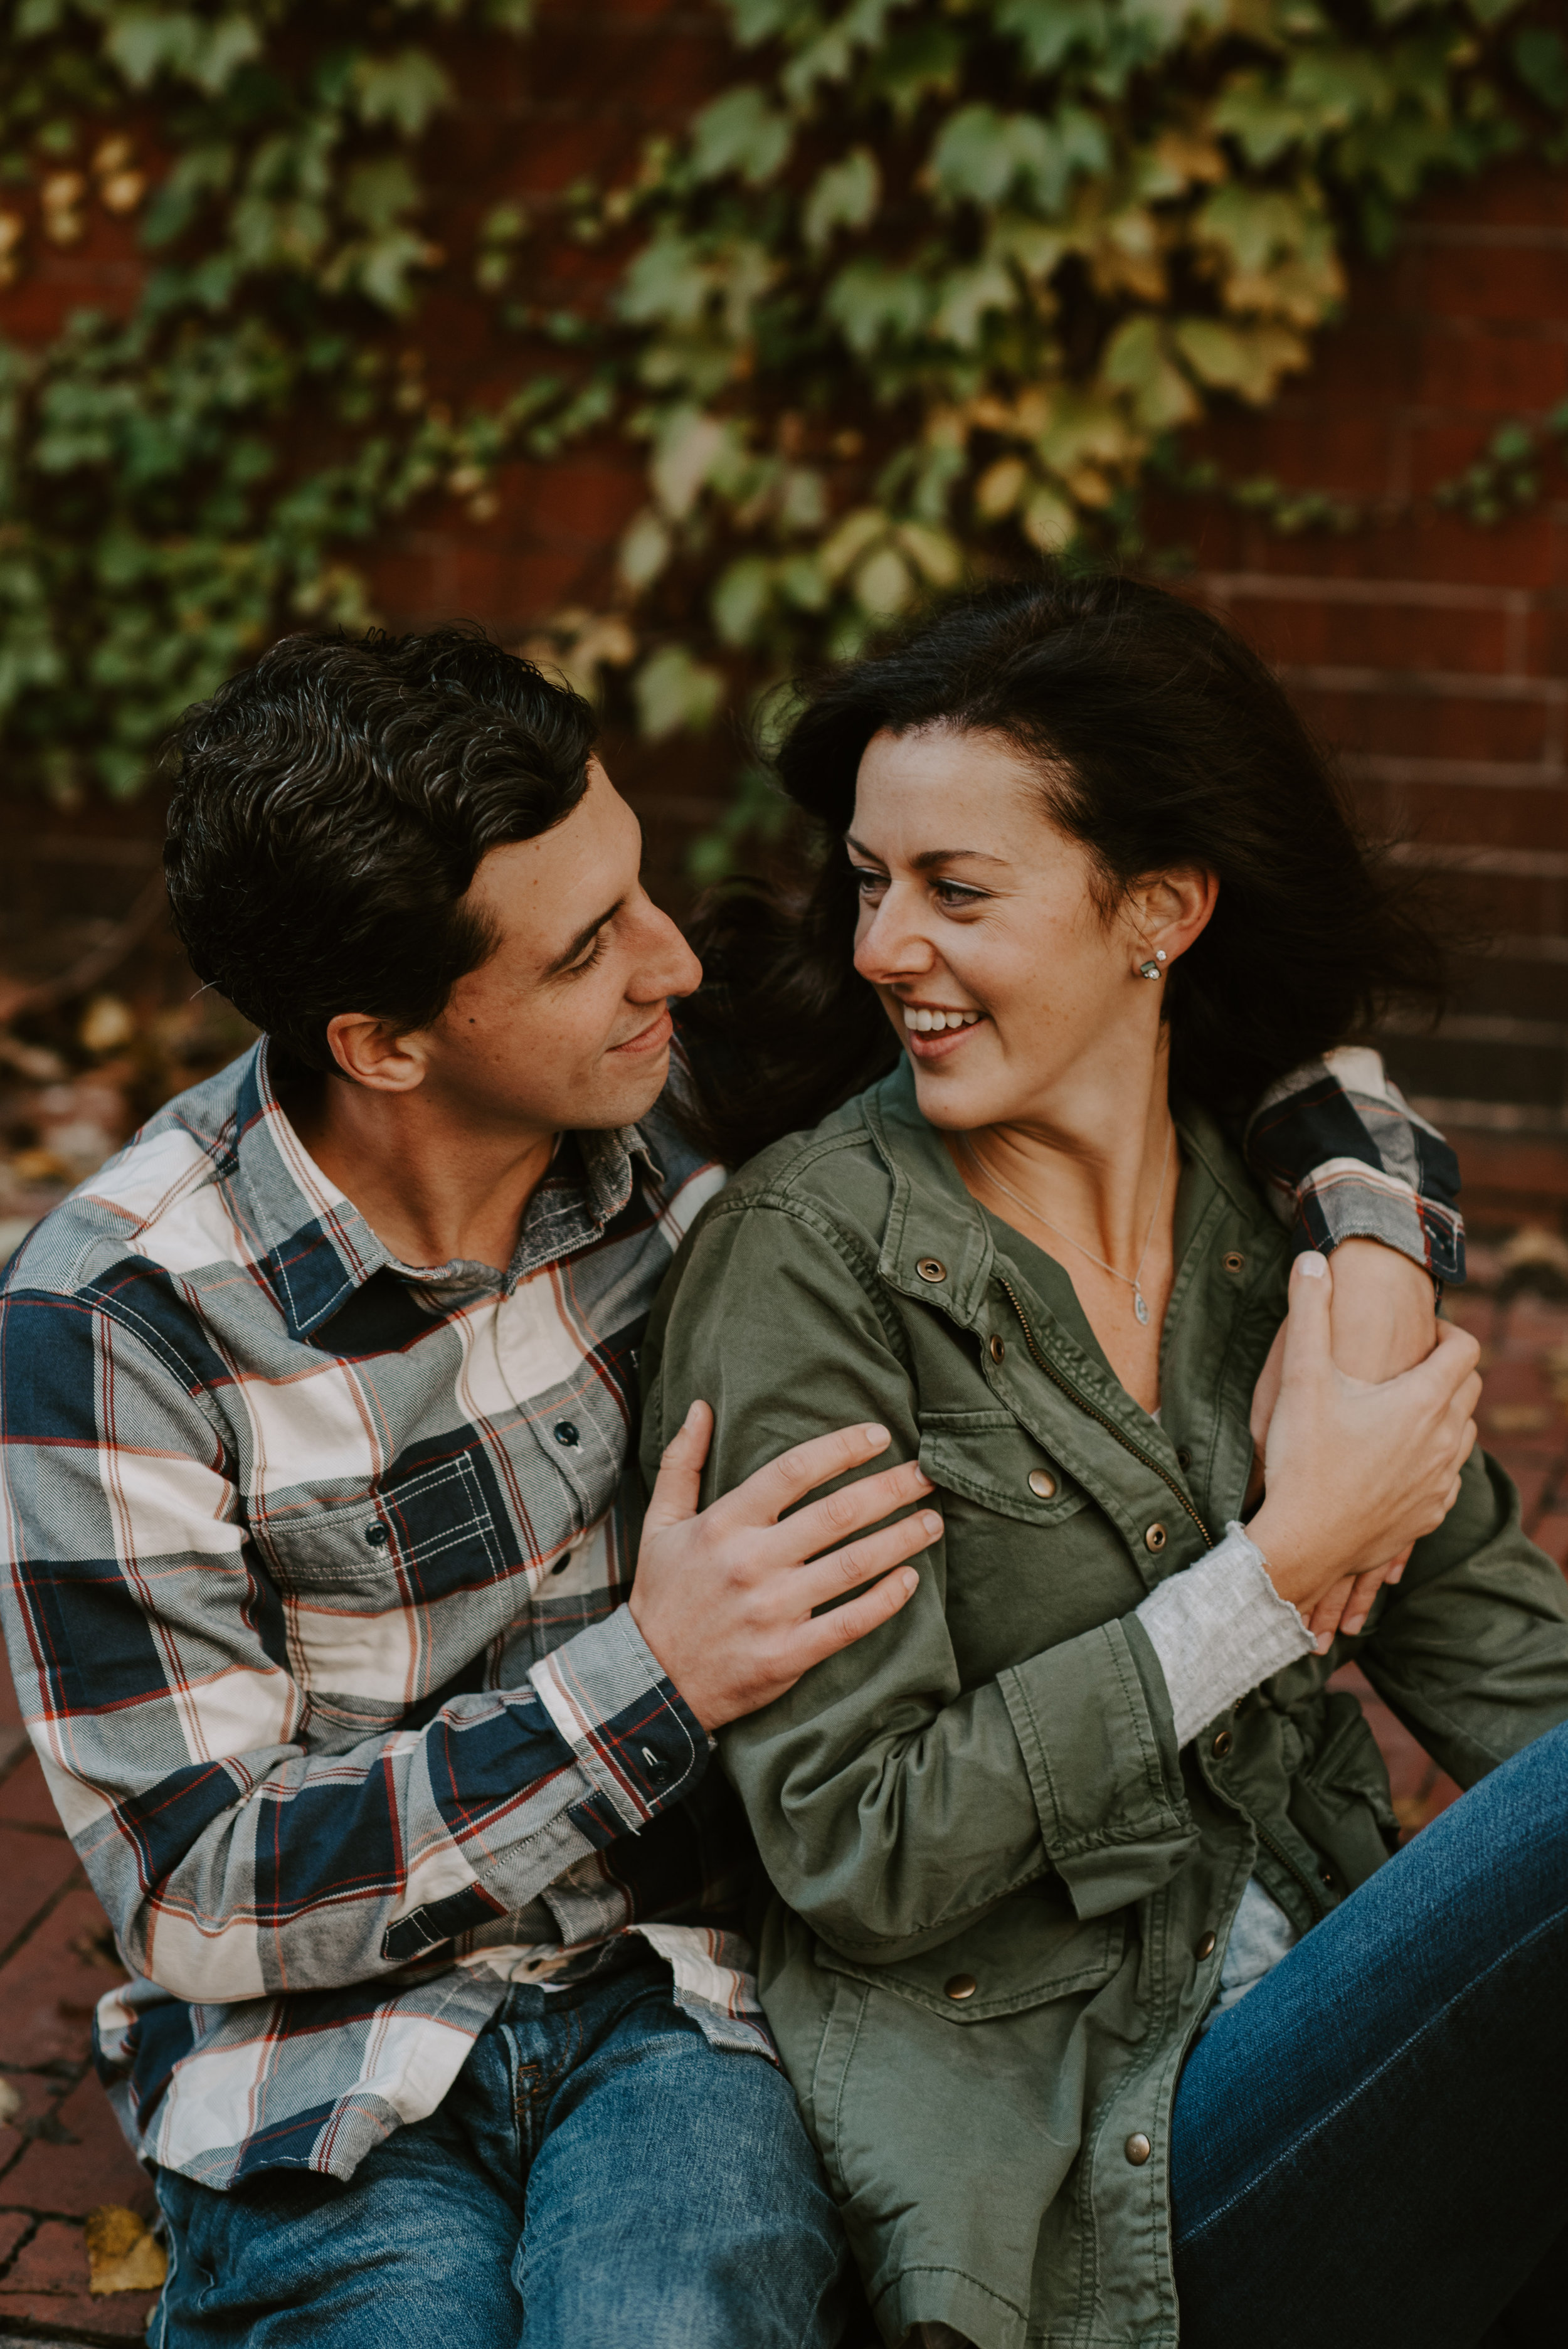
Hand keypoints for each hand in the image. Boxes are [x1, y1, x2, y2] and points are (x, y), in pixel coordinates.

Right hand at [629, 1402, 937, 1729]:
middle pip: (836, 1513)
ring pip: (853, 1565)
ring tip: (932, 1521)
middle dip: (890, 1488)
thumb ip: (682, 1463)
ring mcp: (771, 1611)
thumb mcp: (659, 1524)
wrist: (652, 1681)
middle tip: (928, 1474)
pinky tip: (911, 1579)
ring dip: (901, 1539)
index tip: (880, 1435)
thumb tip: (700, 1406)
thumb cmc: (662, 1595)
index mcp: (723, 1524)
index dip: (841, 1448)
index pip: (793, 1471)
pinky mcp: (787, 1654)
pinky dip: (886, 1600)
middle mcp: (750, 1563)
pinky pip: (849, 1623)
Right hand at [1249, 1252, 1479, 1634]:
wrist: (1303, 1543)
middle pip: (1470, 1389)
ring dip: (1444, 1414)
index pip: (1465, 1349)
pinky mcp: (1430, 1514)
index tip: (1421, 1331)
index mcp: (1423, 1402)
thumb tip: (1312, 1258)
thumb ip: (1309, 1313)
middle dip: (1447, 1369)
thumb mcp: (1301, 1379)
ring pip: (1464, 1434)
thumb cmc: (1303, 1460)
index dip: (1447, 1330)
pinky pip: (1450, 1476)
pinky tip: (1400, 1460)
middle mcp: (1445, 1441)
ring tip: (1404, 1410)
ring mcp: (1441, 1482)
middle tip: (1411, 1364)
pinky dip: (1435, 1459)